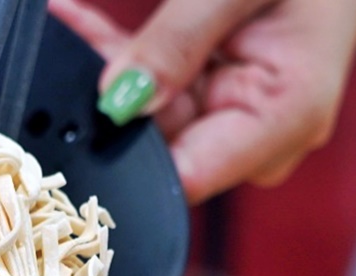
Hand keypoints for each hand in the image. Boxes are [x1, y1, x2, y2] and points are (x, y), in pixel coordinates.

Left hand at [50, 0, 355, 203]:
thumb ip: (179, 39)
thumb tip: (119, 98)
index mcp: (285, 121)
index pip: (185, 178)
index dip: (128, 156)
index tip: (79, 114)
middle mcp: (261, 143)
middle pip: (160, 147)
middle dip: (111, 96)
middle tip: (70, 33)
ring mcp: (236, 129)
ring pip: (149, 119)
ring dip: (112, 69)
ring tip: (73, 18)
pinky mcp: (215, 110)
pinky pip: (155, 98)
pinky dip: (124, 62)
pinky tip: (83, 24)